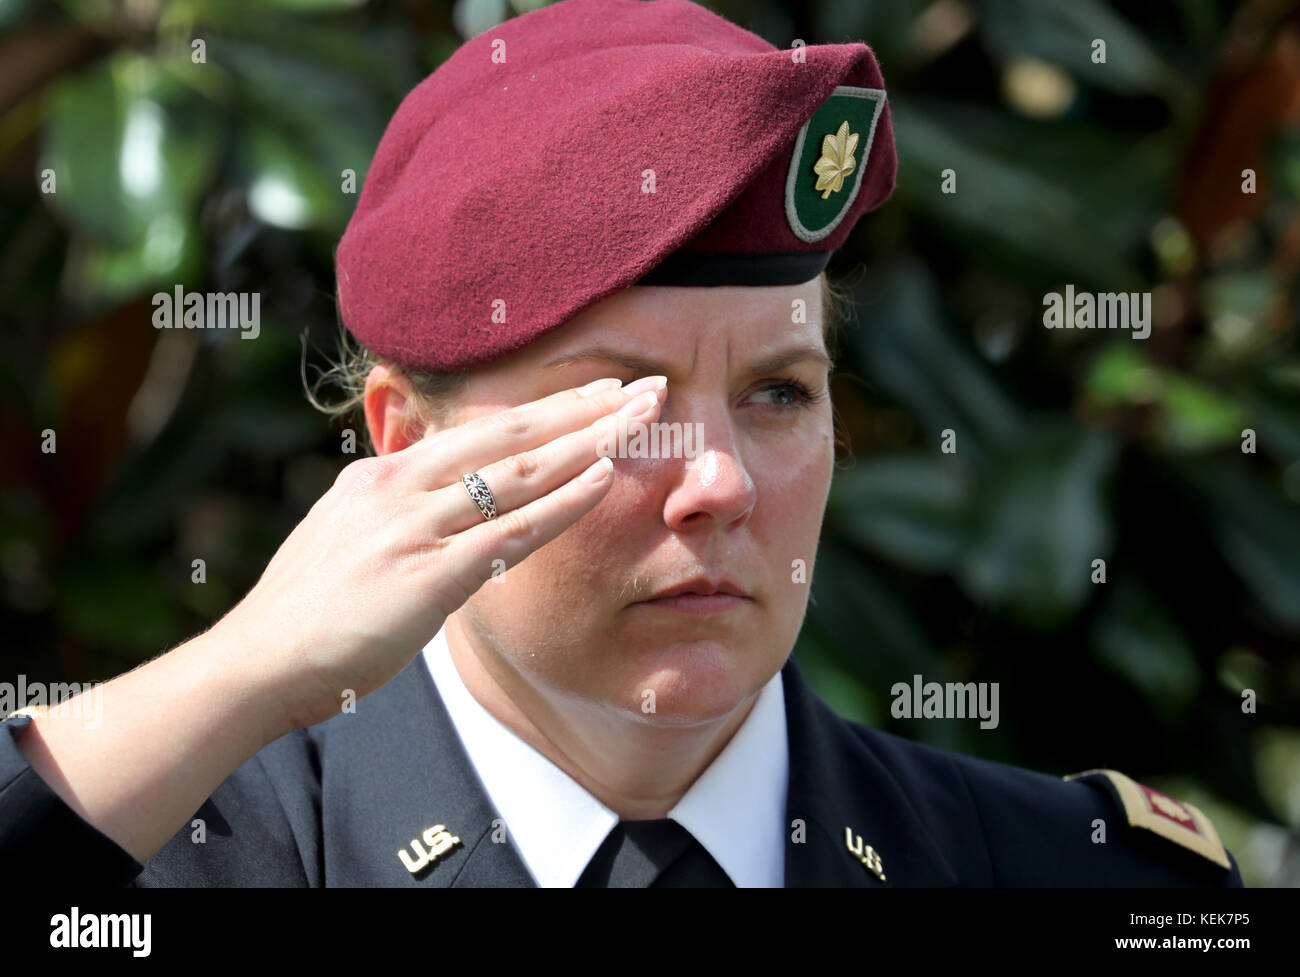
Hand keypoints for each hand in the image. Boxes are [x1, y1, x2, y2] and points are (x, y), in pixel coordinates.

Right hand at [215, 375, 666, 730]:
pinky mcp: (424, 577)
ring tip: (642, 419)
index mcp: (382, 476)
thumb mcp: (349, 537)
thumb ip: (396, 511)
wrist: (256, 663)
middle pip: (507, 434)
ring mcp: (411, 528)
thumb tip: (439, 503)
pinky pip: (509, 531)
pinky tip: (605, 479)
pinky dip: (562, 502)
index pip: (479, 431)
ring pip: (517, 472)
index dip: (545, 409)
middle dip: (581, 407)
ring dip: (587, 441)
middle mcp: (398, 487)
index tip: (597, 392)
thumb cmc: (306, 611)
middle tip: (643, 387)